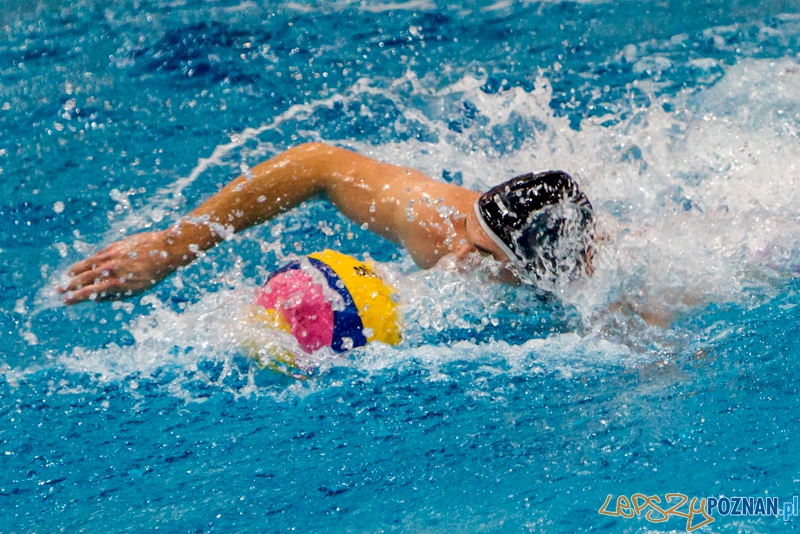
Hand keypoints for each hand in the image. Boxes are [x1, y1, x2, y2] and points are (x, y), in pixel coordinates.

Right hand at [59, 231, 184, 304]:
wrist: (166, 250)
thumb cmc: (153, 274)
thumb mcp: (136, 290)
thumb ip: (115, 296)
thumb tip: (96, 299)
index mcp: (117, 284)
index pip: (90, 293)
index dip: (76, 297)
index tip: (66, 300)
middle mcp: (111, 270)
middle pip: (84, 279)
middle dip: (70, 285)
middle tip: (59, 290)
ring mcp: (111, 257)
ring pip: (87, 265)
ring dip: (75, 271)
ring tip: (67, 276)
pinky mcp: (114, 247)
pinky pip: (97, 256)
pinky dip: (88, 262)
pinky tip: (83, 265)